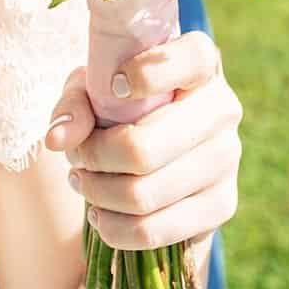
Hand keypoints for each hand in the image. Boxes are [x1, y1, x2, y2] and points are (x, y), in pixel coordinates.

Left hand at [48, 31, 241, 252]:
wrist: (156, 158)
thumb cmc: (121, 108)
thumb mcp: (93, 92)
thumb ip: (75, 104)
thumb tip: (60, 139)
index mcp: (201, 65)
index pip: (190, 59)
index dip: (147, 74)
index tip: (113, 87)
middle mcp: (223, 108)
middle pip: (144, 149)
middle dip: (94, 158)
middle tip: (77, 157)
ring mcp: (227, 159)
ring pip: (143, 195)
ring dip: (97, 193)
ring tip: (83, 182)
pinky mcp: (222, 205)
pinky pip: (153, 230)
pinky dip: (113, 227)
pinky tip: (102, 213)